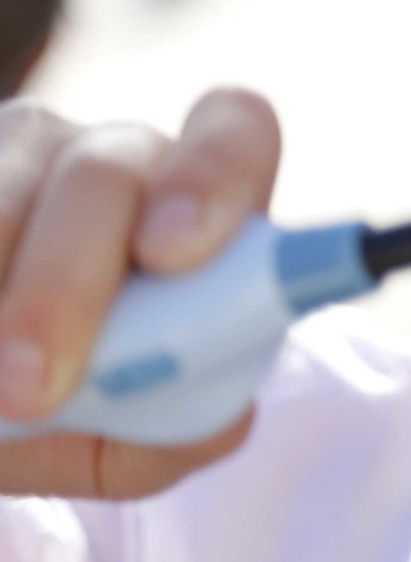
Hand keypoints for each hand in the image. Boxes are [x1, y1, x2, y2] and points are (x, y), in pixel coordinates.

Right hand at [0, 89, 280, 498]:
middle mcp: (111, 157)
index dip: (212, 178)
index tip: (172, 254)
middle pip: (104, 174)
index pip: (236, 131)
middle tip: (35, 387)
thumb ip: (194, 419)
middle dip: (66, 282)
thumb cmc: (85, 405)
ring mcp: (15, 153)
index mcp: (196, 202)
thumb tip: (222, 416)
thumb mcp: (143, 430)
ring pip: (3, 195)